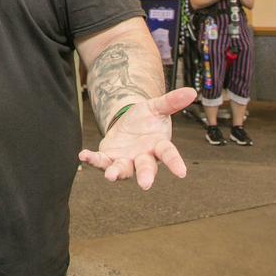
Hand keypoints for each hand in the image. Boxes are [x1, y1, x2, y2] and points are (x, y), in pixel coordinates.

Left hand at [78, 87, 196, 190]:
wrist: (128, 123)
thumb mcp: (157, 107)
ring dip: (116, 173)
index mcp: (158, 145)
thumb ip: (171, 101)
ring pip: (123, 170)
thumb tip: (192, 91)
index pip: (168, 153)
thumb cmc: (147, 119)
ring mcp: (126, 160)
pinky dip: (93, 160)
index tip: (182, 173)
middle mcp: (143, 156)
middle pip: (146, 167)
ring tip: (110, 176)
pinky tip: (83, 156)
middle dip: (145, 175)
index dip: (175, 162)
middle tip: (145, 184)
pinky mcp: (109, 159)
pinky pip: (101, 161)